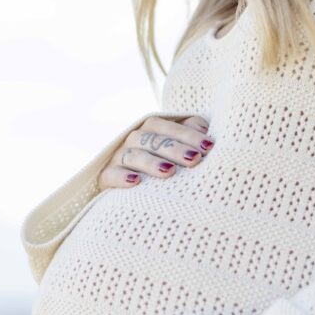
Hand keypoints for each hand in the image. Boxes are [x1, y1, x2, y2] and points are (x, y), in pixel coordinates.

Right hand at [98, 115, 213, 190]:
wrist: (132, 186)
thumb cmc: (164, 161)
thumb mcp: (178, 145)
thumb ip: (191, 133)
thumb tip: (205, 131)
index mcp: (151, 128)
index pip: (169, 128)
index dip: (188, 135)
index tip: (208, 147)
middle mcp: (134, 139)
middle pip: (153, 141)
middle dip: (175, 149)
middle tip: (194, 159)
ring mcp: (119, 157)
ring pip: (134, 156)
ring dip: (151, 163)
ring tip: (169, 171)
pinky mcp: (106, 176)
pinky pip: (111, 175)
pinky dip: (121, 177)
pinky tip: (135, 182)